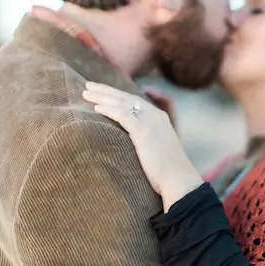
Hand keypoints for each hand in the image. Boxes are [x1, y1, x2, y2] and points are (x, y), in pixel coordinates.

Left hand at [83, 82, 202, 211]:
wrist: (178, 180)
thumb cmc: (168, 172)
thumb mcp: (159, 151)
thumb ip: (147, 142)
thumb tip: (134, 146)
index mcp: (160, 118)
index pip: (134, 101)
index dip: (117, 95)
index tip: (102, 91)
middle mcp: (155, 115)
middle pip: (126, 97)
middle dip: (106, 90)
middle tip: (88, 85)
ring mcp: (150, 121)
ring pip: (121, 103)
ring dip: (102, 96)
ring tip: (86, 92)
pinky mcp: (143, 131)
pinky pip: (122, 114)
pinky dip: (108, 109)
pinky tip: (96, 108)